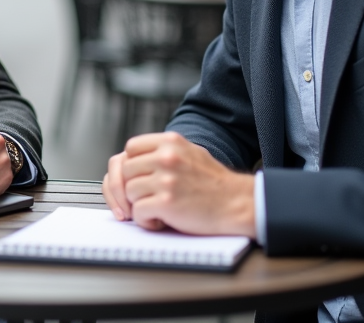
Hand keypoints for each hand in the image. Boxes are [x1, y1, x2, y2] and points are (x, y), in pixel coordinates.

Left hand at [103, 132, 255, 237]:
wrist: (237, 204)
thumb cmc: (213, 182)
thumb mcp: (190, 152)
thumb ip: (164, 151)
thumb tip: (135, 158)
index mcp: (171, 142)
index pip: (131, 147)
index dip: (132, 165)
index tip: (140, 178)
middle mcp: (167, 157)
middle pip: (126, 171)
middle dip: (133, 187)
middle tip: (147, 198)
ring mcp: (167, 179)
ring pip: (129, 192)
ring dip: (139, 205)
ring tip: (158, 210)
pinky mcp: (167, 203)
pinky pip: (138, 212)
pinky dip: (146, 221)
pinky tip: (160, 221)